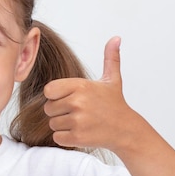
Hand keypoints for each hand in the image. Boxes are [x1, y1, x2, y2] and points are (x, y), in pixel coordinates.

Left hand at [43, 36, 138, 151]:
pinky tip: (80, 132)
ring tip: (80, 122)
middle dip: (59, 111)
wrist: (126, 130)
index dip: (55, 95)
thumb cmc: (114, 104)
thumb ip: (110, 58)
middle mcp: (77, 102)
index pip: (48, 90)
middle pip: (48, 108)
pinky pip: (57, 137)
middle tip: (77, 112)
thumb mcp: (112, 79)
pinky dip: (65, 137)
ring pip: (52, 123)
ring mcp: (77, 121)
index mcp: (80, 86)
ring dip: (62, 125)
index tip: (69, 97)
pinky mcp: (77, 137)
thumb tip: (116, 38)